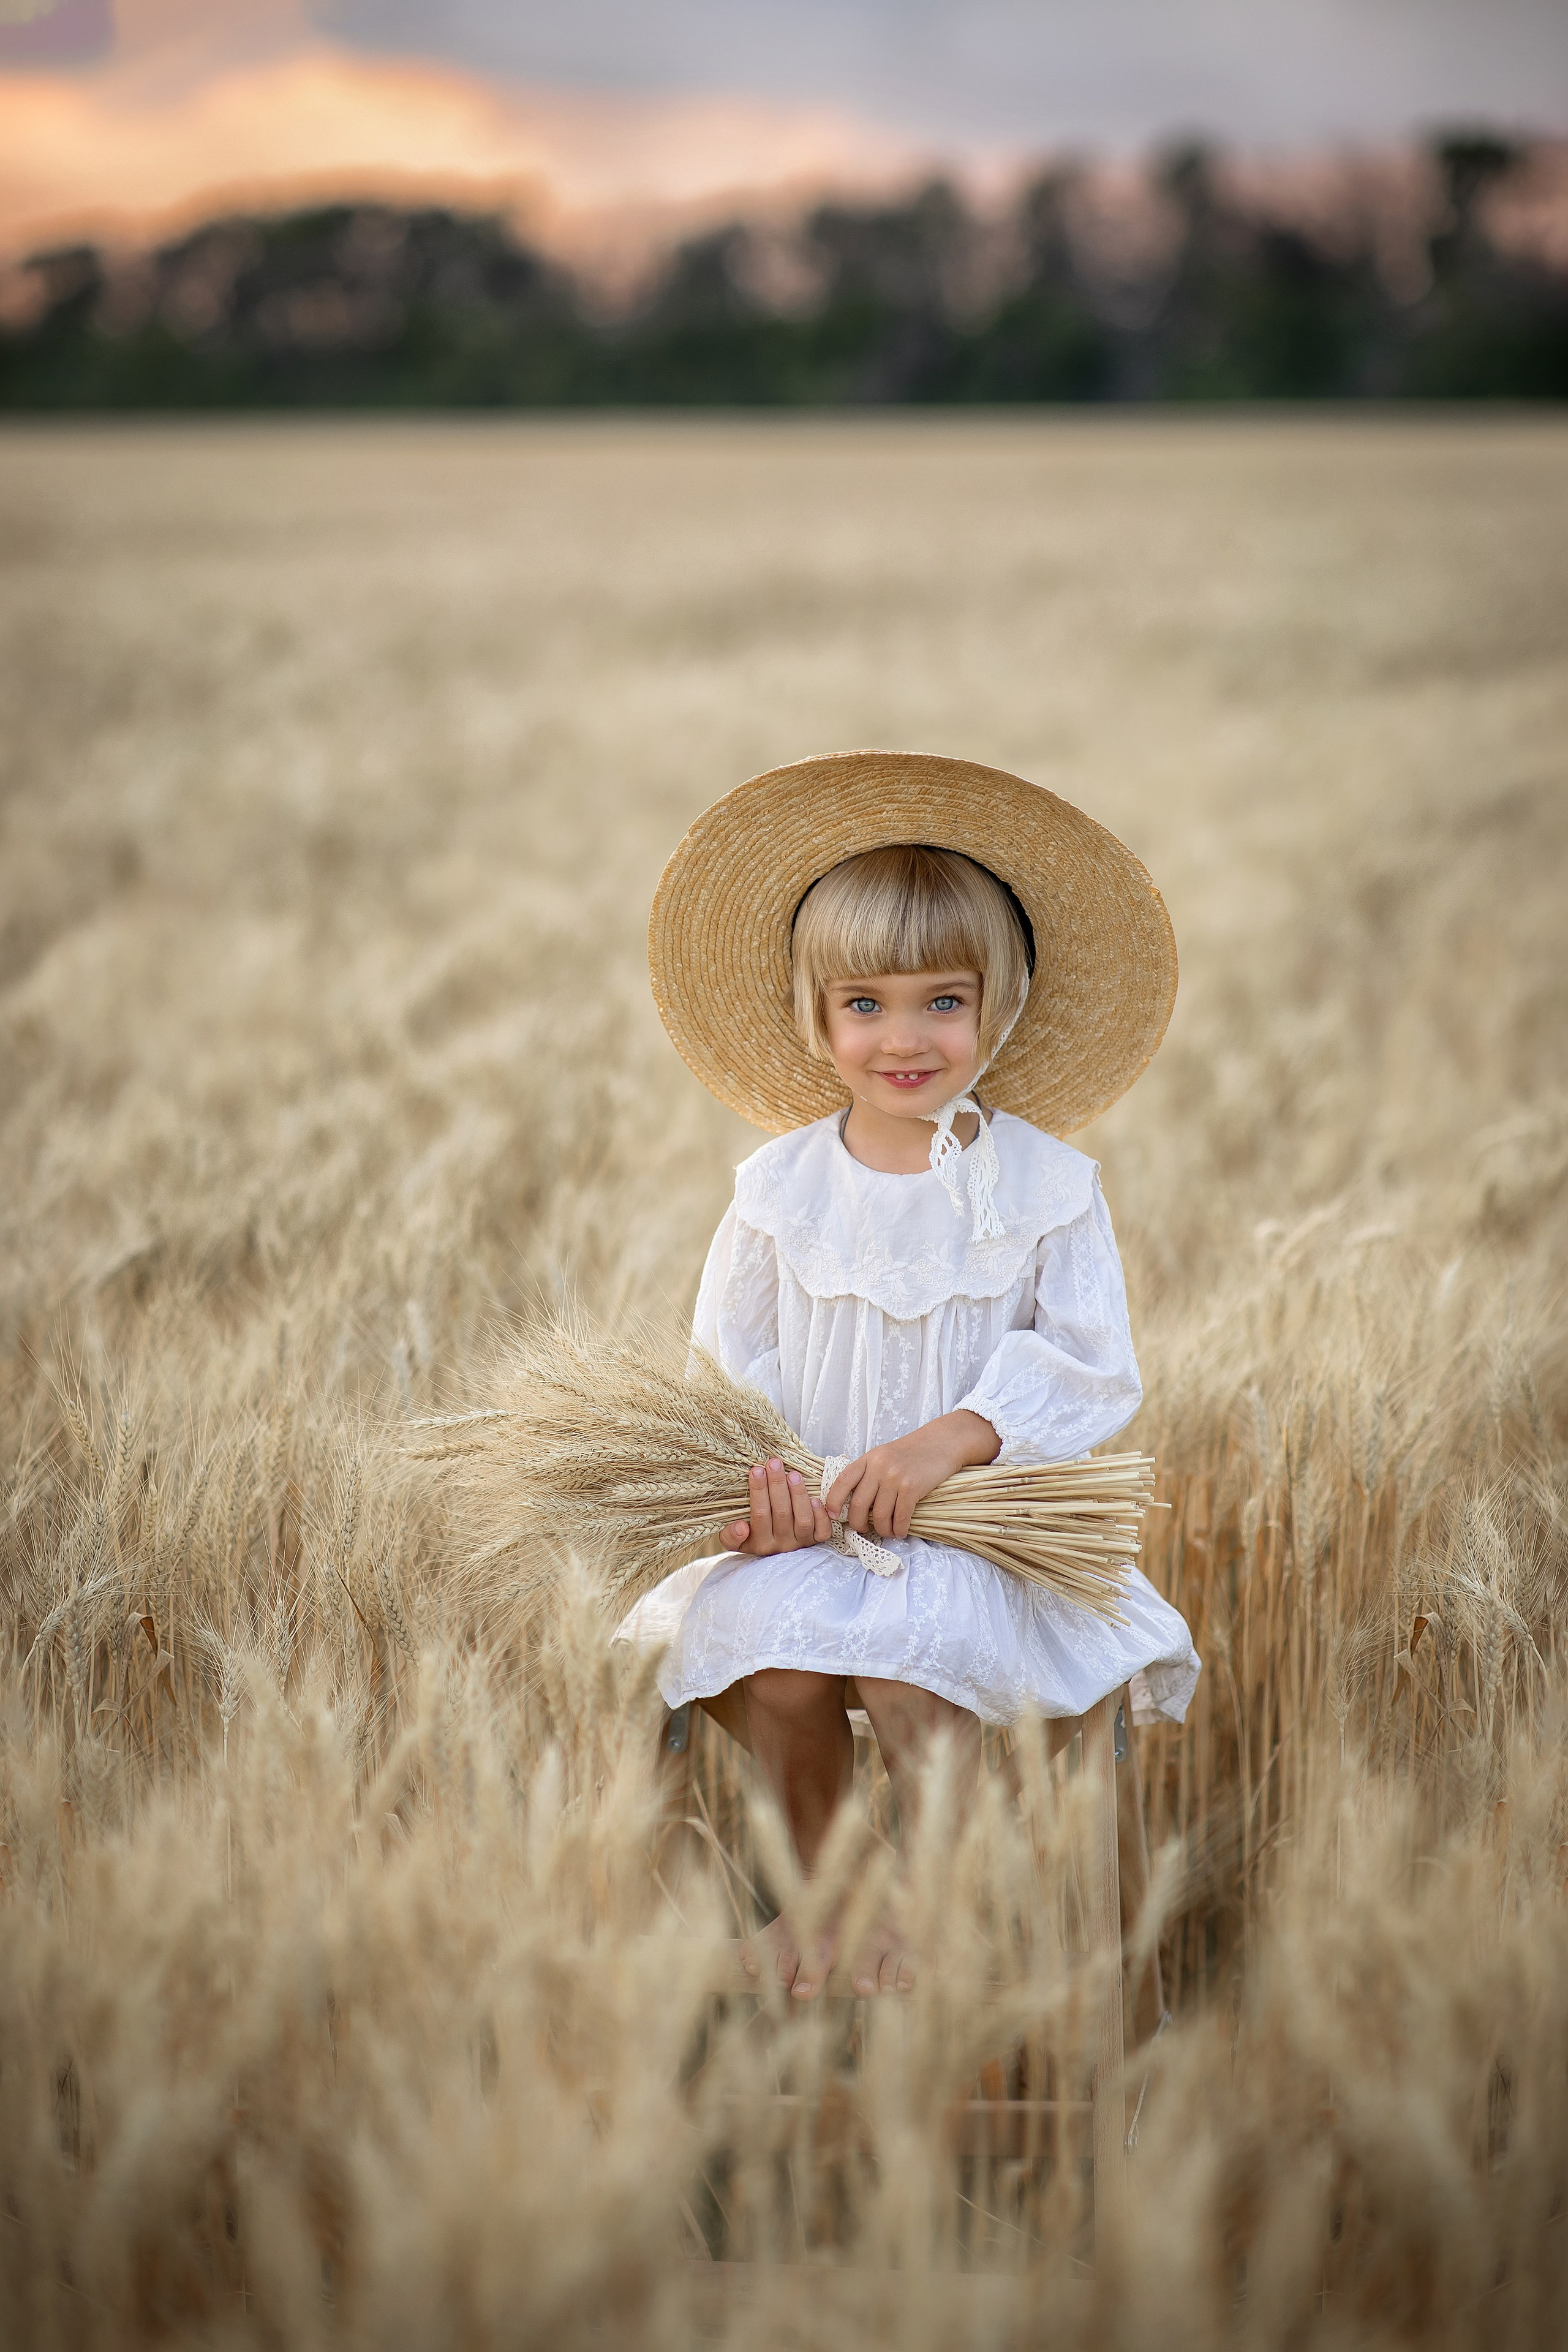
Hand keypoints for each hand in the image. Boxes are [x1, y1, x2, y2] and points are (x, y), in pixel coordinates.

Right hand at [722, 1457, 835, 1555]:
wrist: (775, 1553)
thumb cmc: (752, 1536)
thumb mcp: (733, 1539)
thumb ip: (730, 1536)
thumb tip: (740, 1527)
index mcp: (760, 1543)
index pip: (759, 1514)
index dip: (758, 1491)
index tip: (756, 1470)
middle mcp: (781, 1545)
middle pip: (781, 1513)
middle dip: (777, 1485)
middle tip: (774, 1463)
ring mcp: (801, 1543)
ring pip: (803, 1520)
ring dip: (798, 1494)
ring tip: (793, 1474)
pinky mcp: (816, 1541)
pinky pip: (822, 1530)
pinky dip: (820, 1514)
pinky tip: (815, 1497)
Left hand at [822, 1410, 1000, 1541]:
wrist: (941, 1442)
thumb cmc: (911, 1452)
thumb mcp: (883, 1455)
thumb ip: (868, 1473)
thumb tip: (854, 1503)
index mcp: (868, 1459)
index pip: (842, 1481)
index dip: (833, 1501)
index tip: (833, 1514)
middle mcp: (878, 1467)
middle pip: (859, 1504)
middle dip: (858, 1523)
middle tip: (864, 1529)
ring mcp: (895, 1477)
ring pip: (880, 1515)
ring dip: (882, 1530)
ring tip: (887, 1532)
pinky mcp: (912, 1487)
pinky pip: (900, 1517)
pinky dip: (899, 1529)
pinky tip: (901, 1531)